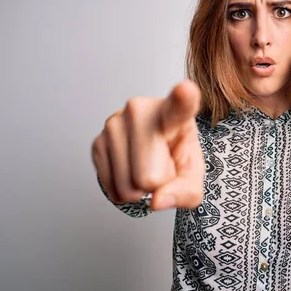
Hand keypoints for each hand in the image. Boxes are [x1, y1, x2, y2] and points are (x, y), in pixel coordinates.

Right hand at [91, 80, 204, 209]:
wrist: (155, 150)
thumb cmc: (177, 155)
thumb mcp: (193, 174)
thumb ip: (186, 191)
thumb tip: (156, 201)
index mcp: (174, 113)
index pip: (180, 105)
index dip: (183, 98)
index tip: (187, 90)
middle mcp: (139, 110)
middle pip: (148, 177)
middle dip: (157, 185)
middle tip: (161, 166)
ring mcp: (113, 123)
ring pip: (127, 186)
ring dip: (138, 188)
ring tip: (146, 165)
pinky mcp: (96, 141)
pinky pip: (111, 188)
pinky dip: (123, 189)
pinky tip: (130, 169)